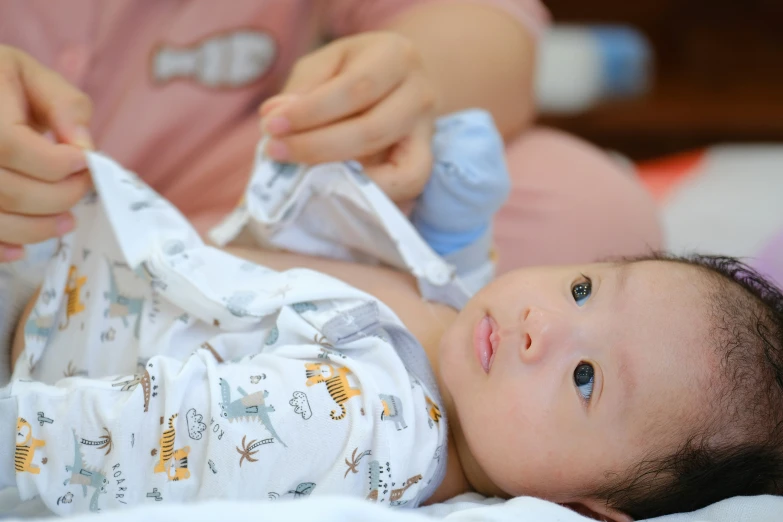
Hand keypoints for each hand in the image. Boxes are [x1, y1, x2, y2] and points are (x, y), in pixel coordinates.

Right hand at [0, 45, 93, 261]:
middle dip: (56, 197)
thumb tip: (84, 148)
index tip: (84, 163)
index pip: (10, 146)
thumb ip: (64, 105)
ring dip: (36, 229)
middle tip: (81, 189)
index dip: (54, 163)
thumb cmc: (1, 84)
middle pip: (6, 190)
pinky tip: (22, 250)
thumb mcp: (33, 76)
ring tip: (66, 222)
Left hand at [259, 32, 437, 201]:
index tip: (272, 126)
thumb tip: (273, 118)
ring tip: (301, 176)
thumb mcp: (326, 64)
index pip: (355, 88)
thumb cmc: (354, 70)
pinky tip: (334, 192)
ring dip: (342, 179)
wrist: (396, 82)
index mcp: (396, 56)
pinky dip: (370, 195)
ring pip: (393, 167)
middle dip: (317, 147)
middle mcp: (420, 94)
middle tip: (276, 151)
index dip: (311, 112)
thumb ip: (301, 89)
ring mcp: (426, 134)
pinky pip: (406, 187)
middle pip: (371, 131)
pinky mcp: (423, 164)